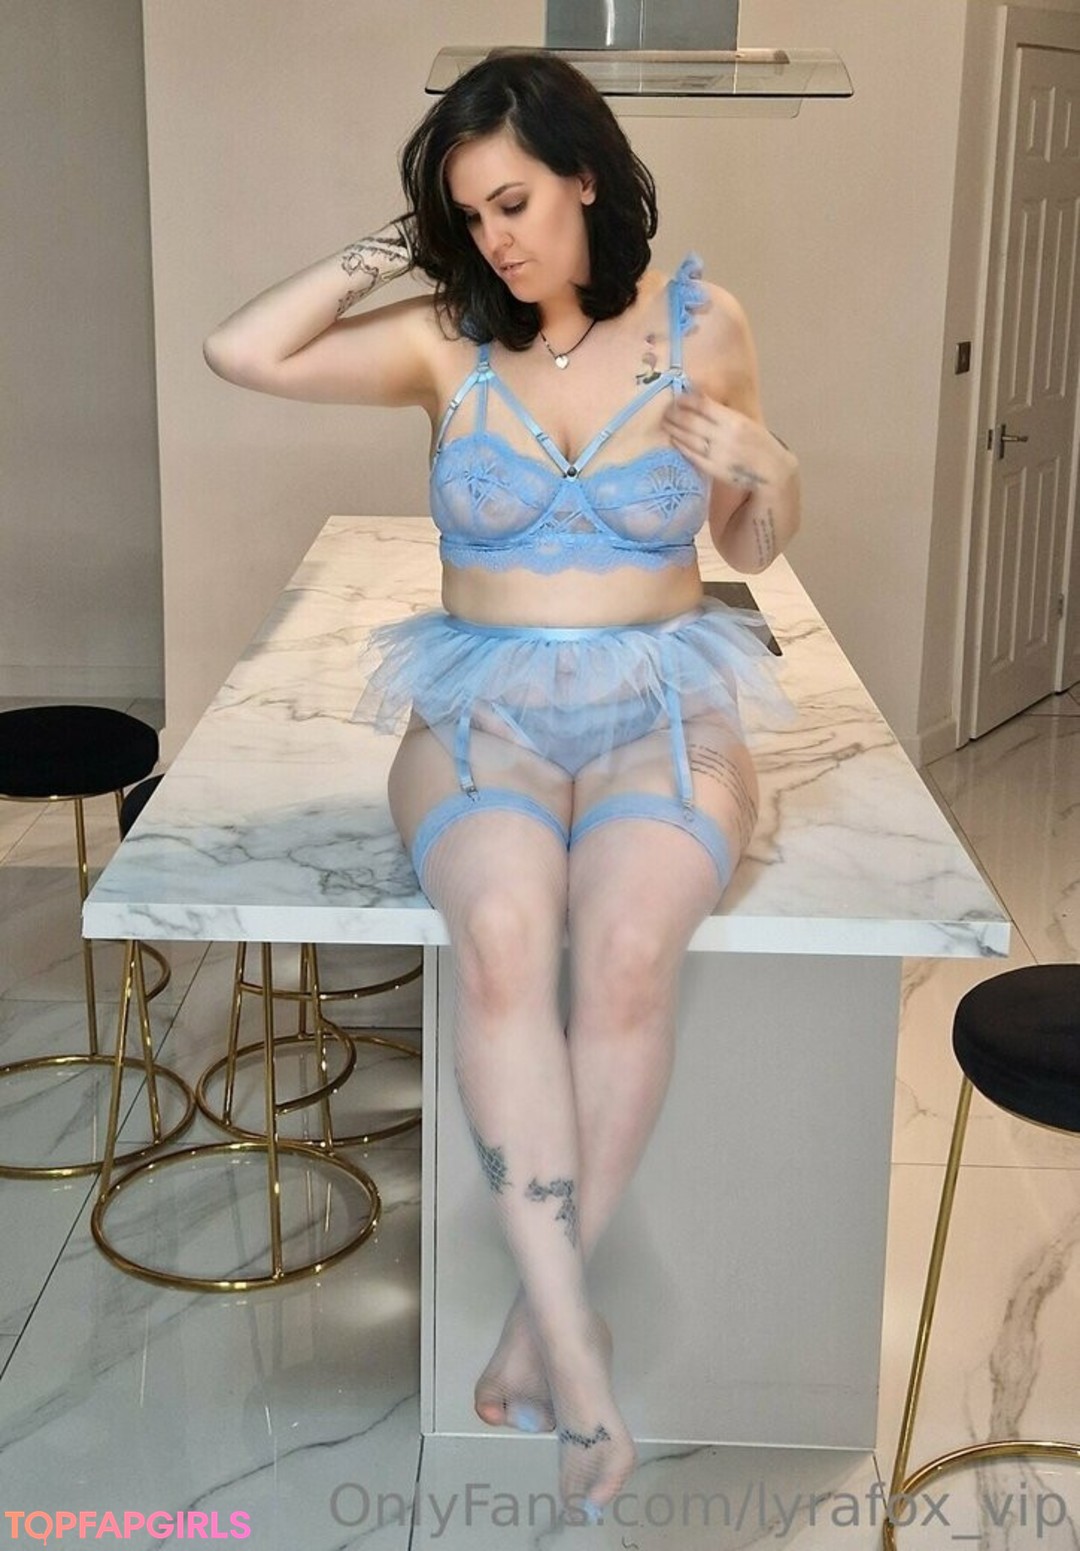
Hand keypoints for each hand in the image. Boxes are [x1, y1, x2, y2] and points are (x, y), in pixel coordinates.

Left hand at [661, 391, 792, 495]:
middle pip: (691, 421)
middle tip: (666, 410)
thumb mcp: (745, 421)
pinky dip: (681, 445)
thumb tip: (699, 400)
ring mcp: (716, 454)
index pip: (703, 405)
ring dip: (674, 429)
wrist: (771, 469)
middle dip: (675, 414)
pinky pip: (691, 455)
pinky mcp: (713, 469)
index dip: (687, 400)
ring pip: (688, 438)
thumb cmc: (758, 442)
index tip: (678, 397)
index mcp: (734, 420)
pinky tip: (674, 438)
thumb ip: (723, 413)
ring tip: (665, 422)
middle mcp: (723, 437)